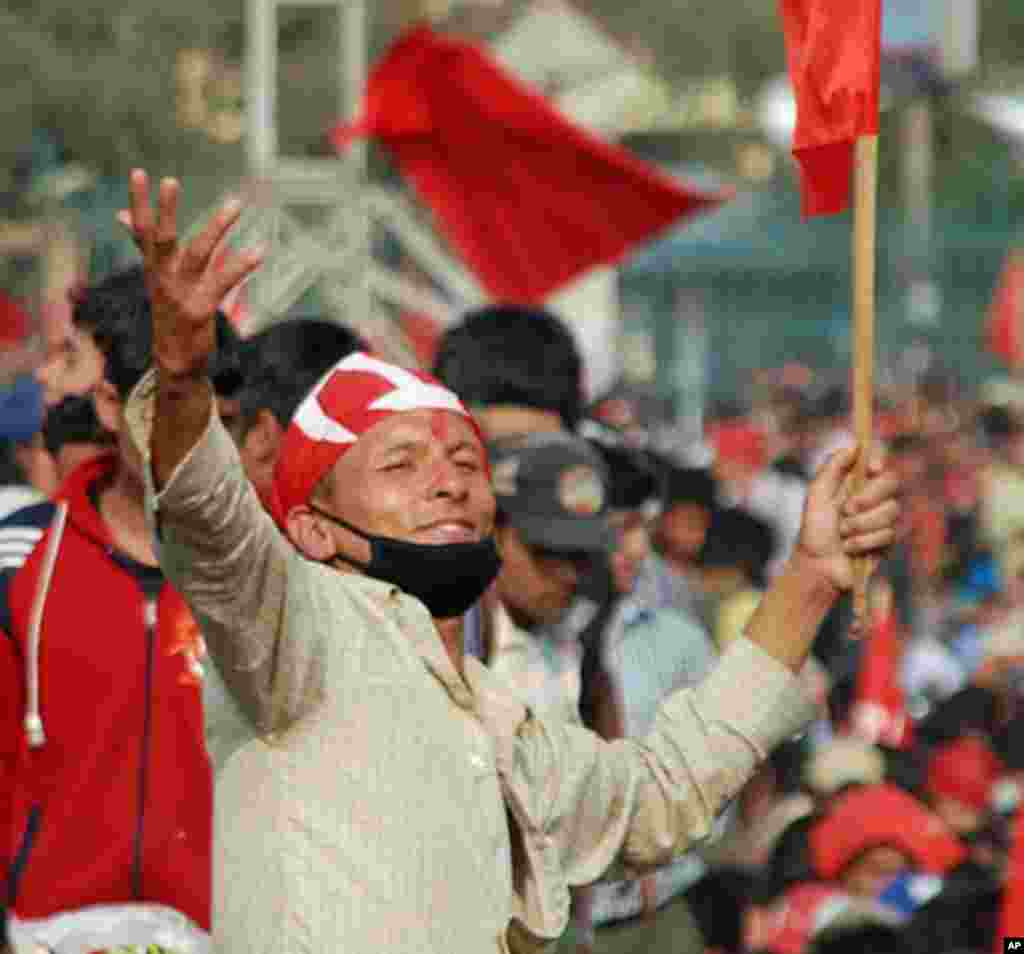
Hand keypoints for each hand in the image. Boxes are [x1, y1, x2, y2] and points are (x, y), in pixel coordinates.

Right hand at [117, 169, 261, 378]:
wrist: (174, 360)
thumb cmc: (169, 312)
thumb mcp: (155, 277)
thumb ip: (144, 245)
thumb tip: (121, 215)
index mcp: (153, 268)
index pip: (142, 230)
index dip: (139, 202)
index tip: (138, 172)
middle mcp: (163, 278)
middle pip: (162, 240)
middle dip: (164, 211)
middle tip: (170, 180)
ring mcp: (181, 294)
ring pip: (198, 254)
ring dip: (216, 228)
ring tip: (234, 204)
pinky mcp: (201, 309)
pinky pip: (224, 281)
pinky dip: (242, 264)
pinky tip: (260, 250)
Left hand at [793, 445, 899, 593]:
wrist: (817, 565)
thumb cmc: (814, 530)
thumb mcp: (816, 495)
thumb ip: (832, 467)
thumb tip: (854, 445)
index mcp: (855, 483)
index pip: (878, 464)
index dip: (879, 462)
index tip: (871, 469)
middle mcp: (873, 498)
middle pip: (891, 482)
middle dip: (867, 498)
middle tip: (845, 510)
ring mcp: (883, 519)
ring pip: (891, 510)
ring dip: (861, 524)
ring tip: (842, 534)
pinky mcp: (888, 540)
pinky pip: (888, 534)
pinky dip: (864, 541)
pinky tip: (849, 548)